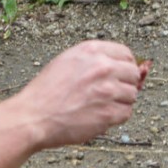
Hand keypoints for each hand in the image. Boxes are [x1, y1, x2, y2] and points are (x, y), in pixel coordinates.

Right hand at [12, 40, 143, 149]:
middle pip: (133, 74)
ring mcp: (107, 90)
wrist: (33, 116)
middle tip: (109, 93)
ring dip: (121, 101)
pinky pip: (126, 113)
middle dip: (125, 84)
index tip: (120, 75)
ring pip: (132, 94)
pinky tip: (100, 116)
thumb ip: (95, 61)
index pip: (126, 53)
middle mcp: (102, 67)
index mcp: (91, 51)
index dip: (125, 66)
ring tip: (100, 105)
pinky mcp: (109, 112)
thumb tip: (129, 67)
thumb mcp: (68, 62)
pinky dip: (117, 117)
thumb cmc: (47, 92)